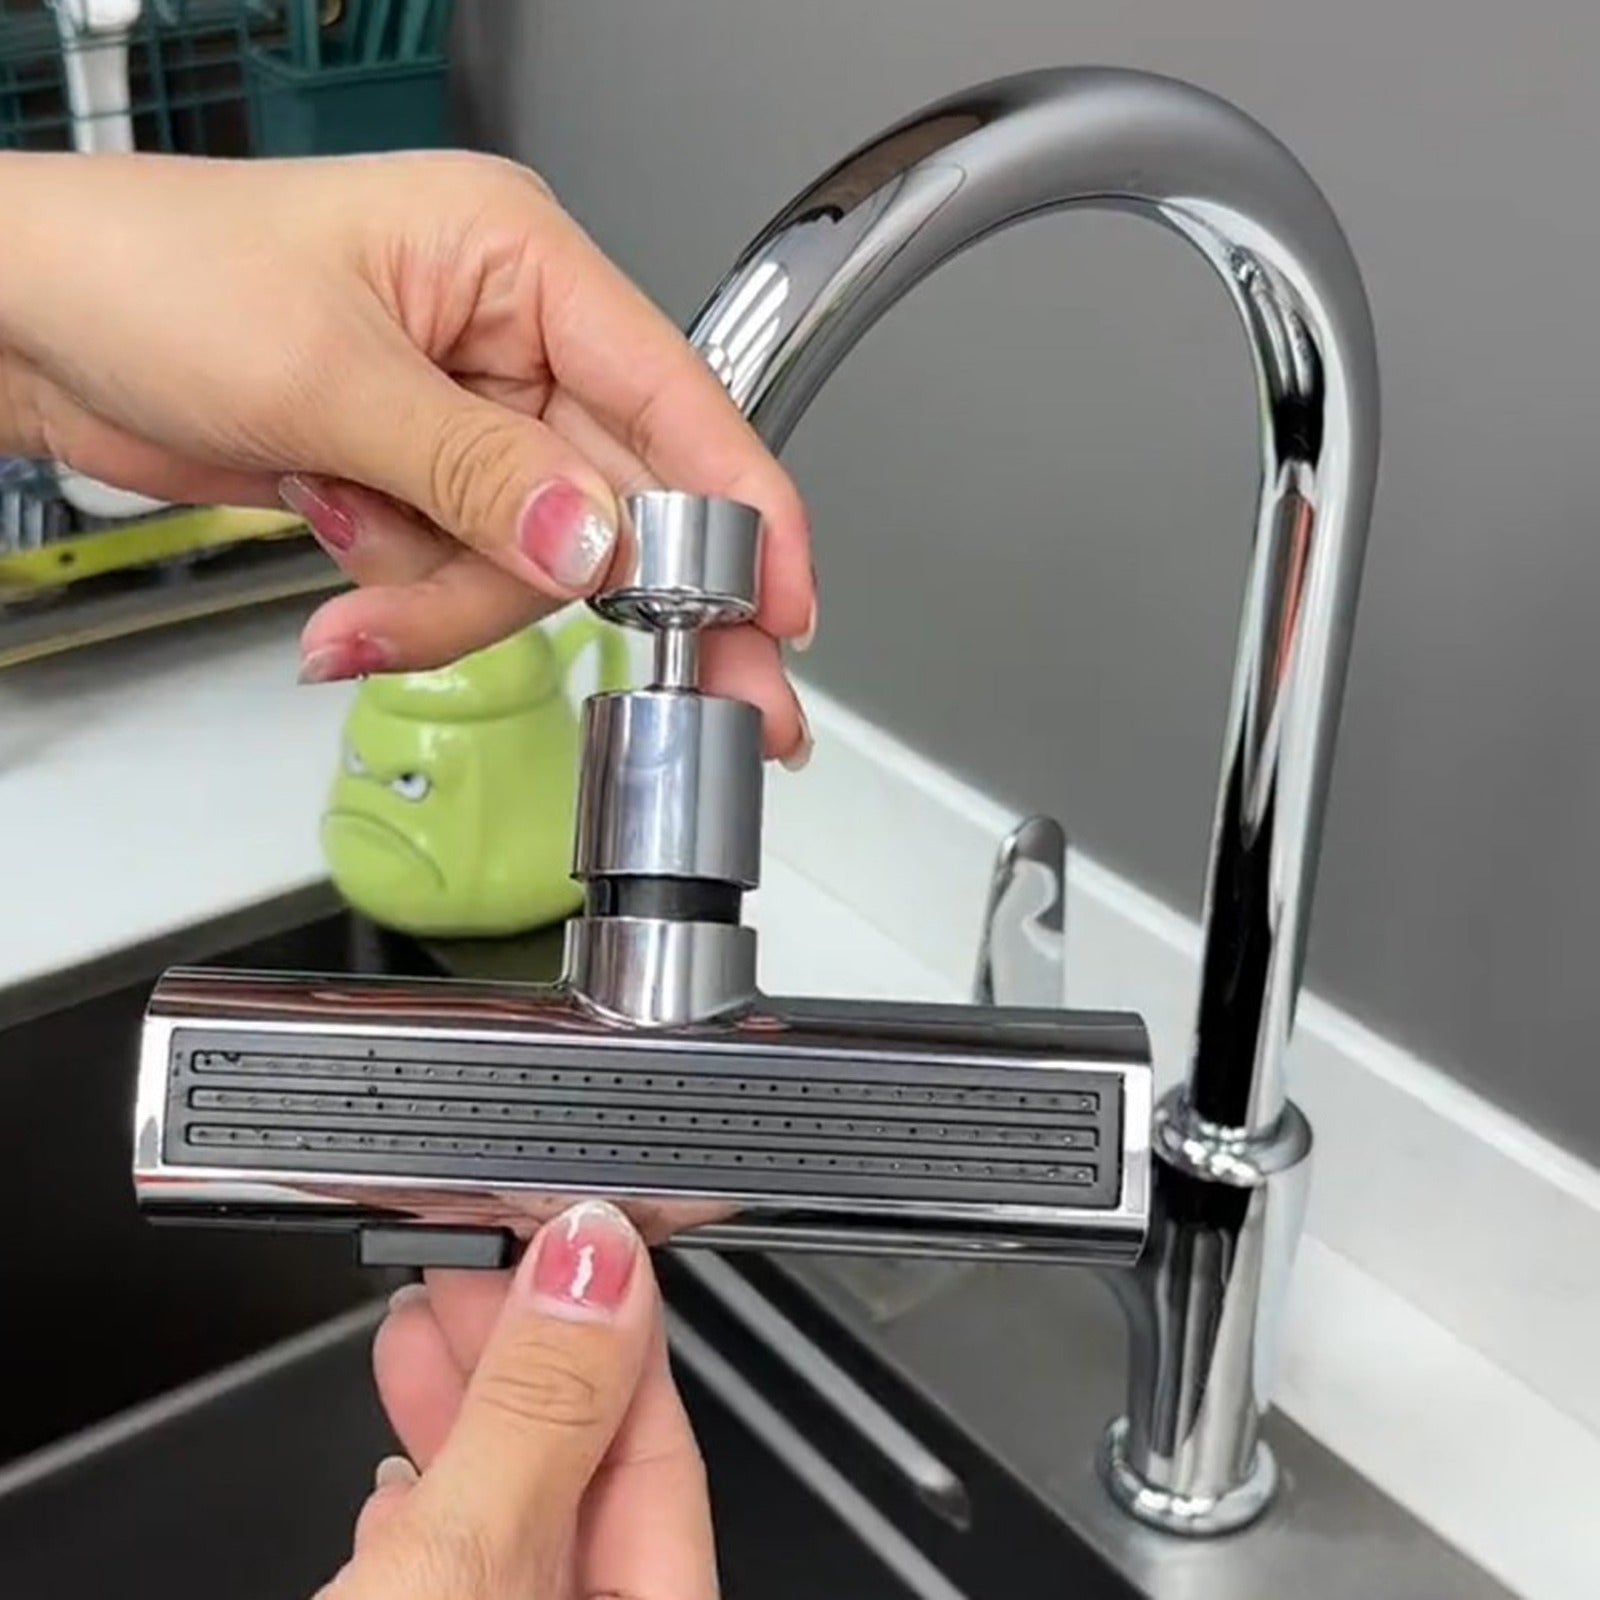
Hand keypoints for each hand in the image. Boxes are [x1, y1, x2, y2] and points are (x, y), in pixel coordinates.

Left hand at [0, 150, 811, 759]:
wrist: (33, 326)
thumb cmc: (149, 277)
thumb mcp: (325, 375)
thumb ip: (476, 471)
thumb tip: (592, 541)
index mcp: (515, 262)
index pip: (674, 394)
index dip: (743, 506)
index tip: (785, 602)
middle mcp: (510, 340)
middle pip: (619, 502)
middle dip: (623, 602)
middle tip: (722, 699)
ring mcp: (469, 421)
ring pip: (535, 564)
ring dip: (453, 607)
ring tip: (360, 599)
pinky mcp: (426, 481)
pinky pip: (467, 578)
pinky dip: (410, 605)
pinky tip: (343, 585)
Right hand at [329, 1201, 714, 1599]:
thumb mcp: (466, 1554)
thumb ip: (536, 1407)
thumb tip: (595, 1263)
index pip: (665, 1441)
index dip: (615, 1320)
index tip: (563, 1234)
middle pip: (585, 1465)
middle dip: (523, 1346)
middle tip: (474, 1255)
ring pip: (512, 1507)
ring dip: (463, 1402)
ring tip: (422, 1317)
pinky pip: (453, 1562)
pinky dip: (423, 1493)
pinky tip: (395, 1467)